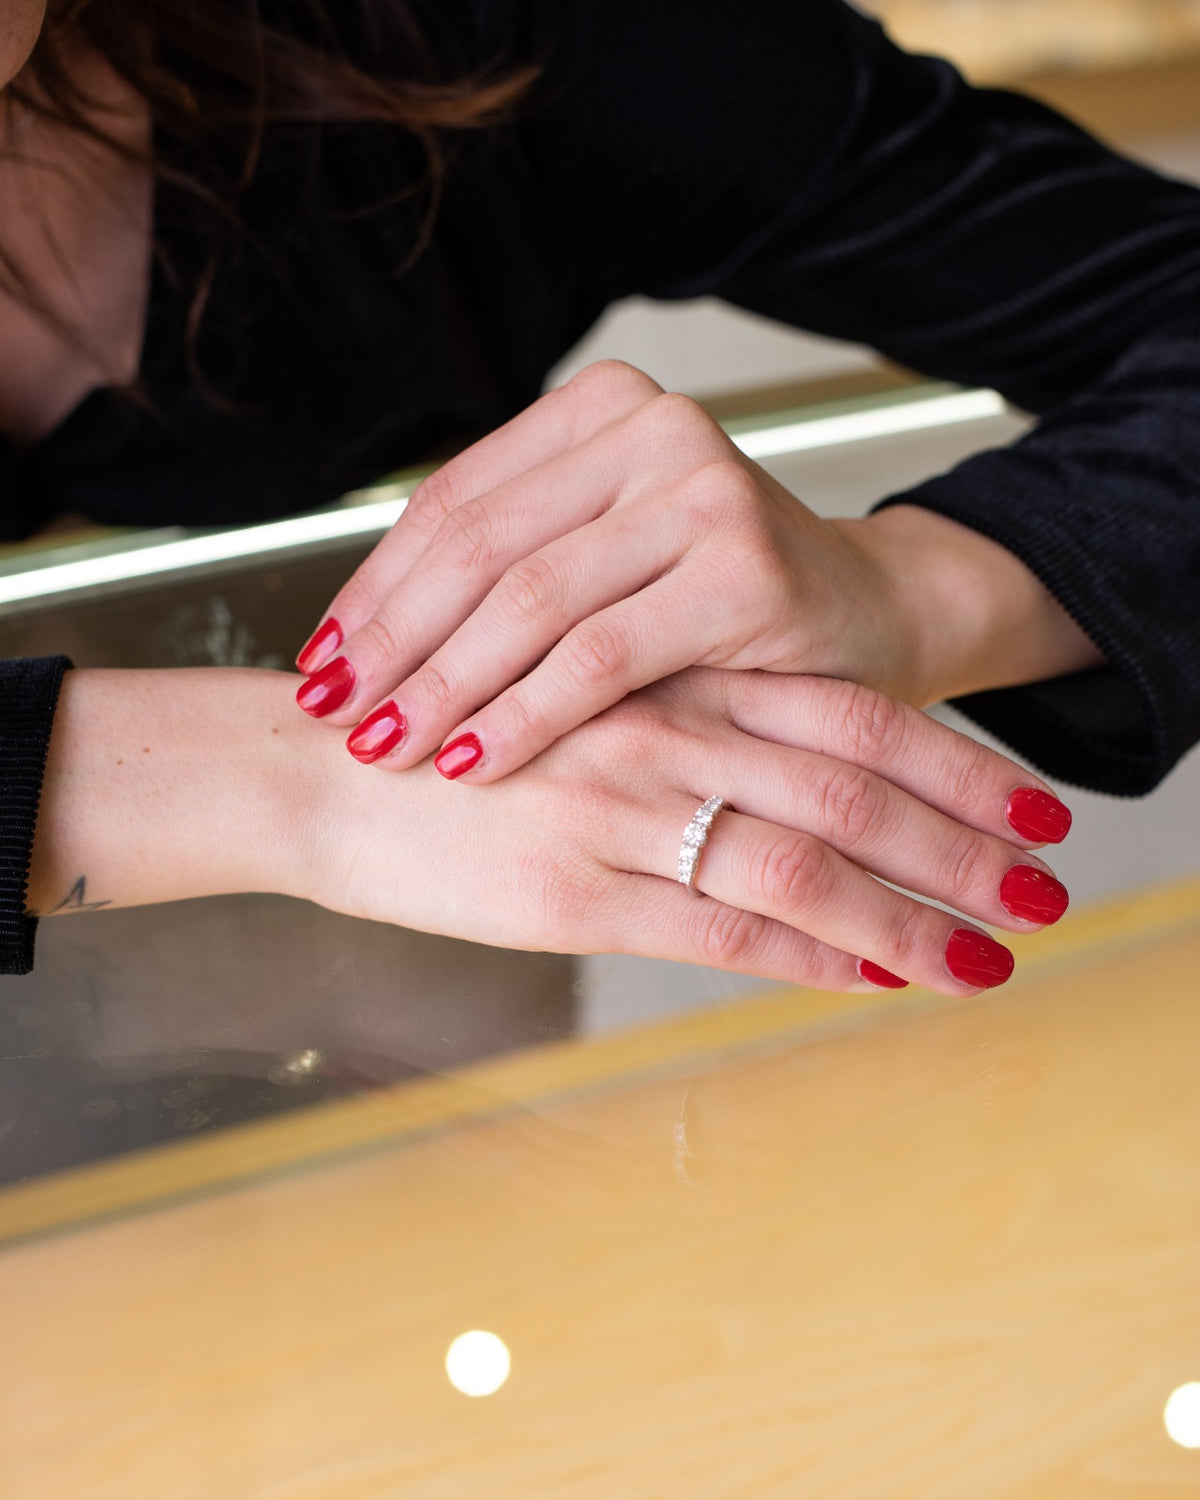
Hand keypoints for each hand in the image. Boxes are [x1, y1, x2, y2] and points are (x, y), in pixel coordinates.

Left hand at [293, 360, 1102, 782]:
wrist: (874, 621)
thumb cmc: (724, 605)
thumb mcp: (610, 559)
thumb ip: (514, 565)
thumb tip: (359, 638)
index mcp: (603, 408)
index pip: (455, 501)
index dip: (374, 587)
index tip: (321, 659)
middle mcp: (652, 426)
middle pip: (479, 546)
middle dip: (393, 641)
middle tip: (335, 712)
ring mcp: (703, 489)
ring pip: (529, 600)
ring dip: (442, 684)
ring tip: (385, 747)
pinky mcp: (742, 570)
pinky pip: (598, 655)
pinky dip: (523, 714)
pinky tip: (470, 760)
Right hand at [302, 669, 1071, 996]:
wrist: (316, 768)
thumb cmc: (445, 727)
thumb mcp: (572, 695)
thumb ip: (670, 720)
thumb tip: (768, 771)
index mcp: (670, 676)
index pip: (847, 717)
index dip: (953, 761)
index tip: (1027, 801)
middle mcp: (666, 732)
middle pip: (856, 788)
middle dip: (964, 842)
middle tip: (1048, 883)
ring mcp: (626, 813)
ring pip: (808, 863)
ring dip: (913, 915)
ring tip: (995, 954)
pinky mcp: (579, 892)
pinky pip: (721, 929)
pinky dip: (810, 957)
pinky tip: (871, 981)